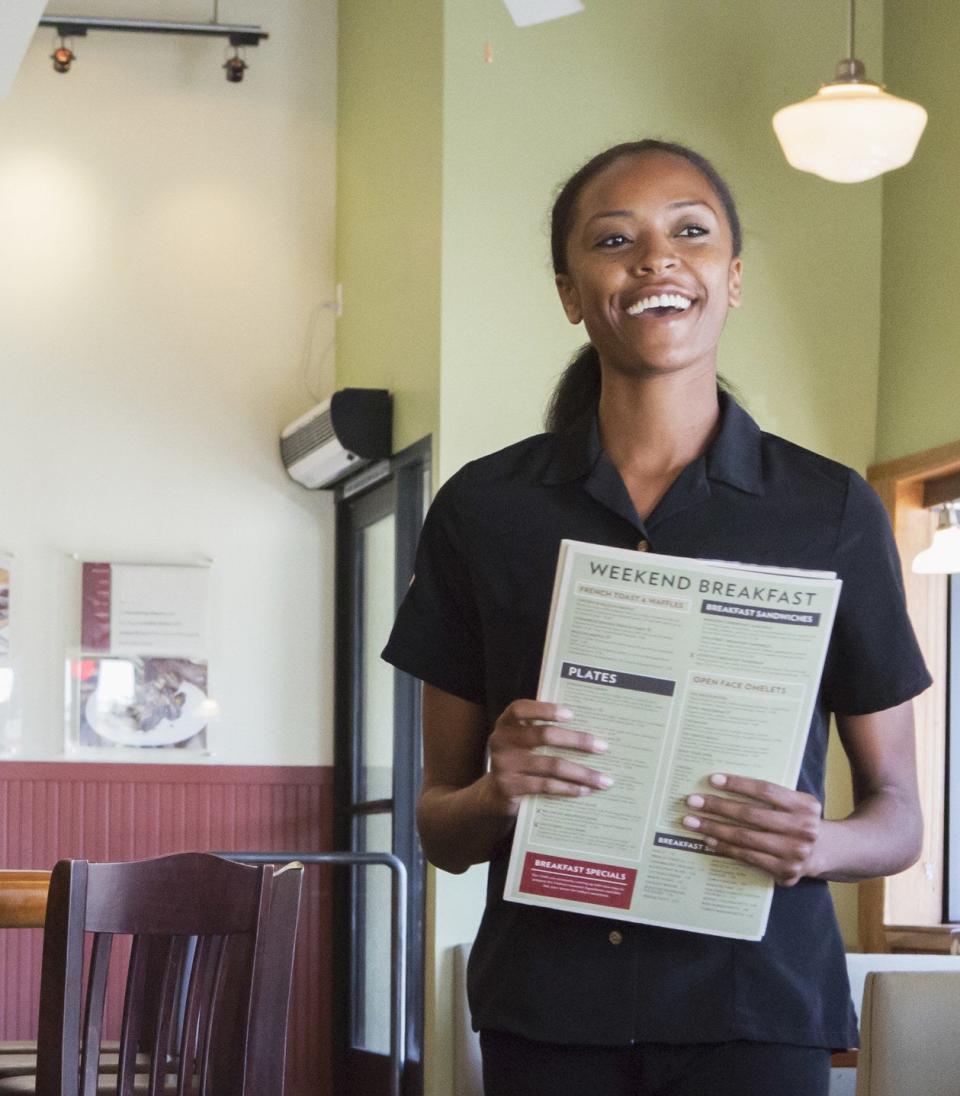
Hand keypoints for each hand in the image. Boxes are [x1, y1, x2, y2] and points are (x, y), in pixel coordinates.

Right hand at [483, 699, 611, 816]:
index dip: (545, 709)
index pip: (521, 709)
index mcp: (506, 723)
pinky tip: (585, 790)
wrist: (495, 793)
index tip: (571, 714)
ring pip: (551, 765)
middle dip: (577, 740)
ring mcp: (504, 765)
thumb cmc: (519, 758)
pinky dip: (568, 788)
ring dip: (581, 772)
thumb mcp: (523, 740)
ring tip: (603, 779)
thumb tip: (587, 726)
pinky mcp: (510, 787)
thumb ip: (542, 729)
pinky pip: (545, 786)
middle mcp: (502, 741)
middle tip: (602, 746)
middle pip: (544, 736)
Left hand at [681, 773, 822, 885]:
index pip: (766, 790)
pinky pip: (747, 857)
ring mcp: (794, 853)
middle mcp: (803, 829)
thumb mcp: (795, 801)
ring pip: (745, 838)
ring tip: (692, 822)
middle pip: (751, 815)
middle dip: (717, 807)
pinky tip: (709, 839)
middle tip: (692, 801)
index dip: (738, 784)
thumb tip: (723, 782)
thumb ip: (770, 794)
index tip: (712, 779)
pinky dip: (725, 847)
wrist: (824, 851)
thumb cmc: (798, 819)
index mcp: (805, 805)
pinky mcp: (785, 872)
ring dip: (714, 829)